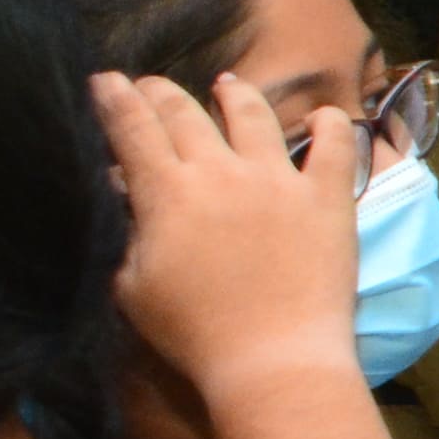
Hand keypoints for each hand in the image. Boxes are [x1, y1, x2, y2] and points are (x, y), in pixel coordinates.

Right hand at [95, 69, 363, 412]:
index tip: (105, 80)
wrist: (274, 358)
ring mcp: (279, 179)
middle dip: (162, 93)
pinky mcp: (327, 198)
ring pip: (253, 116)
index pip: (132, 128)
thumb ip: (123, 234)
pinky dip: (329, 126)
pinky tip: (325, 115)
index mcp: (167, 192)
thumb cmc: (195, 333)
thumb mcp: (132, 285)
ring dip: (236, 95)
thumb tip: (121, 193)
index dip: (114, 99)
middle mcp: (222, 171)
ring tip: (227, 86)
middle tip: (152, 85)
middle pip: (185, 113)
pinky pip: (334, 147)